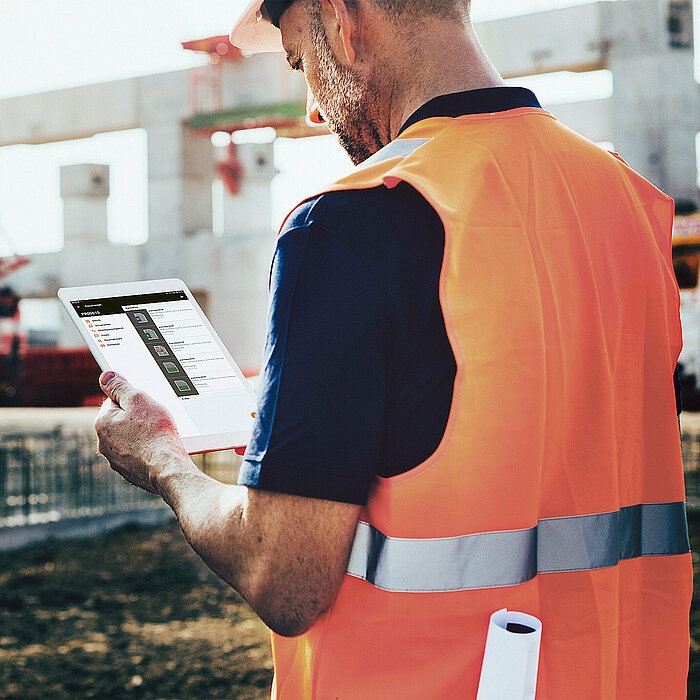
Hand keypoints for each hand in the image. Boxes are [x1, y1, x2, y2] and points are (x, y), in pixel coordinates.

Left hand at [94, 371, 189, 493]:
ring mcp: (116, 460)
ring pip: (129, 438)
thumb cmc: (155, 434)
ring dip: (141, 434)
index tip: (145, 404)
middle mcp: (104, 443)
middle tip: (154, 419)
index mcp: (102, 423)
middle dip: (137, 418)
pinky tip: (159, 449)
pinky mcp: (129, 472)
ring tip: (159, 435)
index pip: (114, 401)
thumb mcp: (139, 399)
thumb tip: (105, 376)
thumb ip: (120, 386)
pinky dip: (147, 450)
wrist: (167, 467)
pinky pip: (138, 454)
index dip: (133, 400)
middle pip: (121, 420)